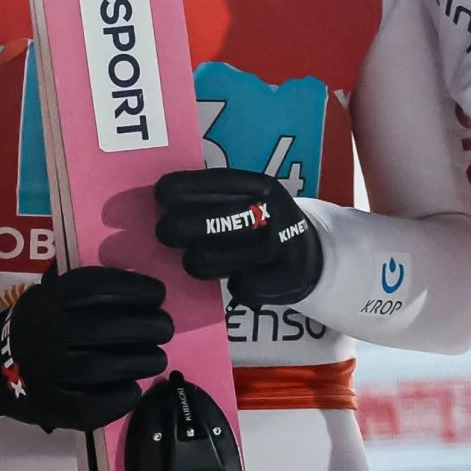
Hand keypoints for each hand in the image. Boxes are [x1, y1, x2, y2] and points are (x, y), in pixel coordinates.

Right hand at [0, 265, 172, 431]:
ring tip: (157, 358)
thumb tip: (148, 292)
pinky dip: (119, 398)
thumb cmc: (42, 325)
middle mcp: (46, 333)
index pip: (94, 287)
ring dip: (139, 362)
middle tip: (165, 328)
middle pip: (103, 329)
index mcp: (48, 301)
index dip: (133, 289)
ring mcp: (46, 372)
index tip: (158, 293)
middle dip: (146, 327)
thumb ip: (91, 291)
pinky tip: (133, 388)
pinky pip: (89, 406)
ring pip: (99, 368)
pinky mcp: (50, 406)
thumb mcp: (54, 295)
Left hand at [153, 168, 323, 307]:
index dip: (180, 189)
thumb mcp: (248, 200)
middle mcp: (273, 214)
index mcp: (262, 187)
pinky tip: (238, 276)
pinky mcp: (285, 279)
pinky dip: (231, 285)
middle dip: (174, 229)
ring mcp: (281, 247)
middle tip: (166, 233)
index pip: (214, 183)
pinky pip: (236, 287)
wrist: (309, 256)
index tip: (160, 195)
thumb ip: (212, 197)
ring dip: (196, 261)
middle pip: (206, 223)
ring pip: (210, 259)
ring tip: (200, 258)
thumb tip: (161, 198)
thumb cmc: (262, 224)